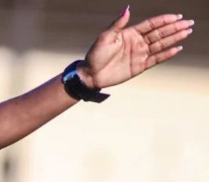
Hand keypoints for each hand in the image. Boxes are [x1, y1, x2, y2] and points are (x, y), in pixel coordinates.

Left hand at [77, 6, 193, 88]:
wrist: (90, 74)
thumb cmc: (95, 54)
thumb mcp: (105, 37)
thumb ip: (118, 24)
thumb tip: (127, 8)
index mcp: (130, 33)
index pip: (151, 25)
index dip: (164, 20)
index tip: (177, 16)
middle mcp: (137, 43)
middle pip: (160, 33)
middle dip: (174, 28)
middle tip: (188, 23)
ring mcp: (139, 54)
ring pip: (160, 44)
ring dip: (174, 38)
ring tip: (187, 32)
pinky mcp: (139, 66)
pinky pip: (156, 59)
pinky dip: (167, 54)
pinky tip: (177, 48)